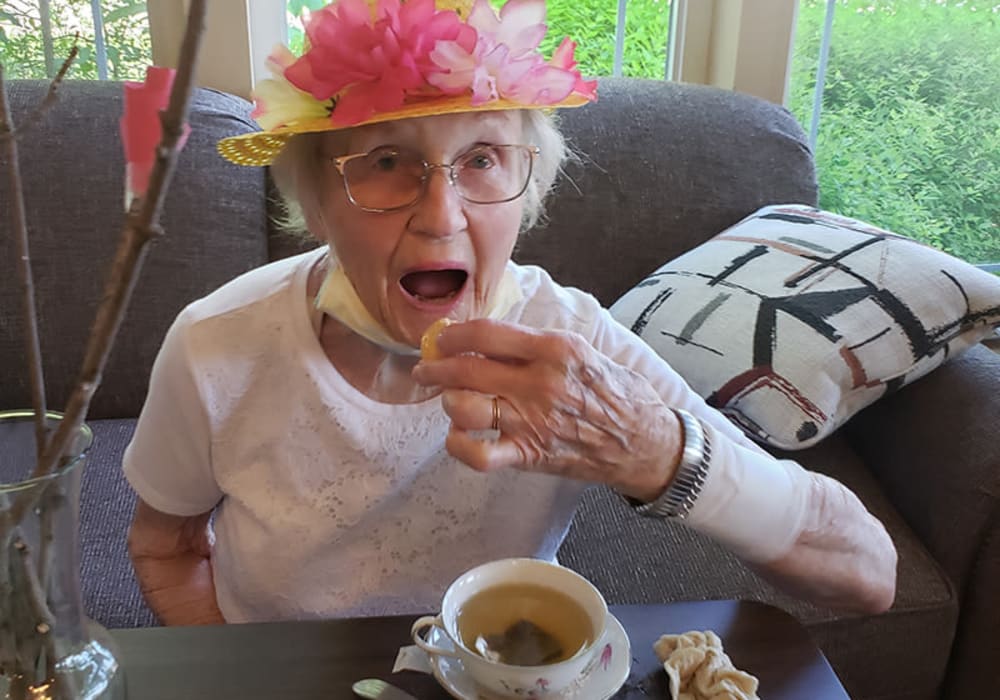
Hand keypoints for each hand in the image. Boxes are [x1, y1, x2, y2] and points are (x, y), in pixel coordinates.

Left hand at [411, 319, 682, 500]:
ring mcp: (531, 421)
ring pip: (464, 408)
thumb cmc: (616, 393)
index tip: (441, 338)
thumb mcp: (584, 352)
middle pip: (466, 369)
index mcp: (554, 349)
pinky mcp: (529, 454)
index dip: (453, 335)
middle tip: (426, 368)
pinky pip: (478, 454)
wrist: (644, 441)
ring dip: (448, 402)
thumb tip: (491, 338)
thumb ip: (539, 344)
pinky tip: (459, 436)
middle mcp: (538, 383)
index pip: (485, 334)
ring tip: (449, 400)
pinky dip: (459, 445)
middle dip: (435, 368)